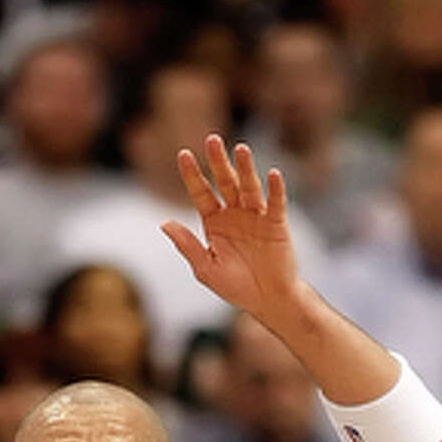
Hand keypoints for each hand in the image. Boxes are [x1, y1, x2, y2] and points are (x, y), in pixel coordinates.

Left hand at [162, 135, 302, 323]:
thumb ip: (187, 245)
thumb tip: (165, 223)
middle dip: (218, 162)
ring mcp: (256, 216)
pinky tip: (273, 174)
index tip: (183, 154)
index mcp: (214, 221)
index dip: (192, 174)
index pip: (201, 192)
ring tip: (240, 149)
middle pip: (225, 182)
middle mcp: (234, 213)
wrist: (267, 301)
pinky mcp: (277, 224)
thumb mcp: (205, 268)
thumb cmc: (235, 287)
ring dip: (245, 168)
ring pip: (249, 187)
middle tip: (212, 139)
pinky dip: (275, 189)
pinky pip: (275, 203)